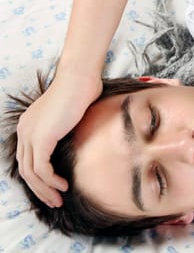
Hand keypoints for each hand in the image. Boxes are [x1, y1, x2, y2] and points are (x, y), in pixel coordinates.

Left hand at [16, 71, 101, 206]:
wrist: (80, 79)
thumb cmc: (81, 91)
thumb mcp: (70, 115)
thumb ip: (67, 129)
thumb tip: (79, 140)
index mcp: (29, 126)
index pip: (28, 159)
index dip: (39, 177)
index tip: (55, 188)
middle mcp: (25, 131)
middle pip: (26, 170)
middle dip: (40, 189)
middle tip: (55, 201)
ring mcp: (30, 135)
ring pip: (31, 174)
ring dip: (45, 190)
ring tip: (59, 199)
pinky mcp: (41, 139)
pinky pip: (42, 168)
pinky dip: (52, 180)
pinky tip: (64, 185)